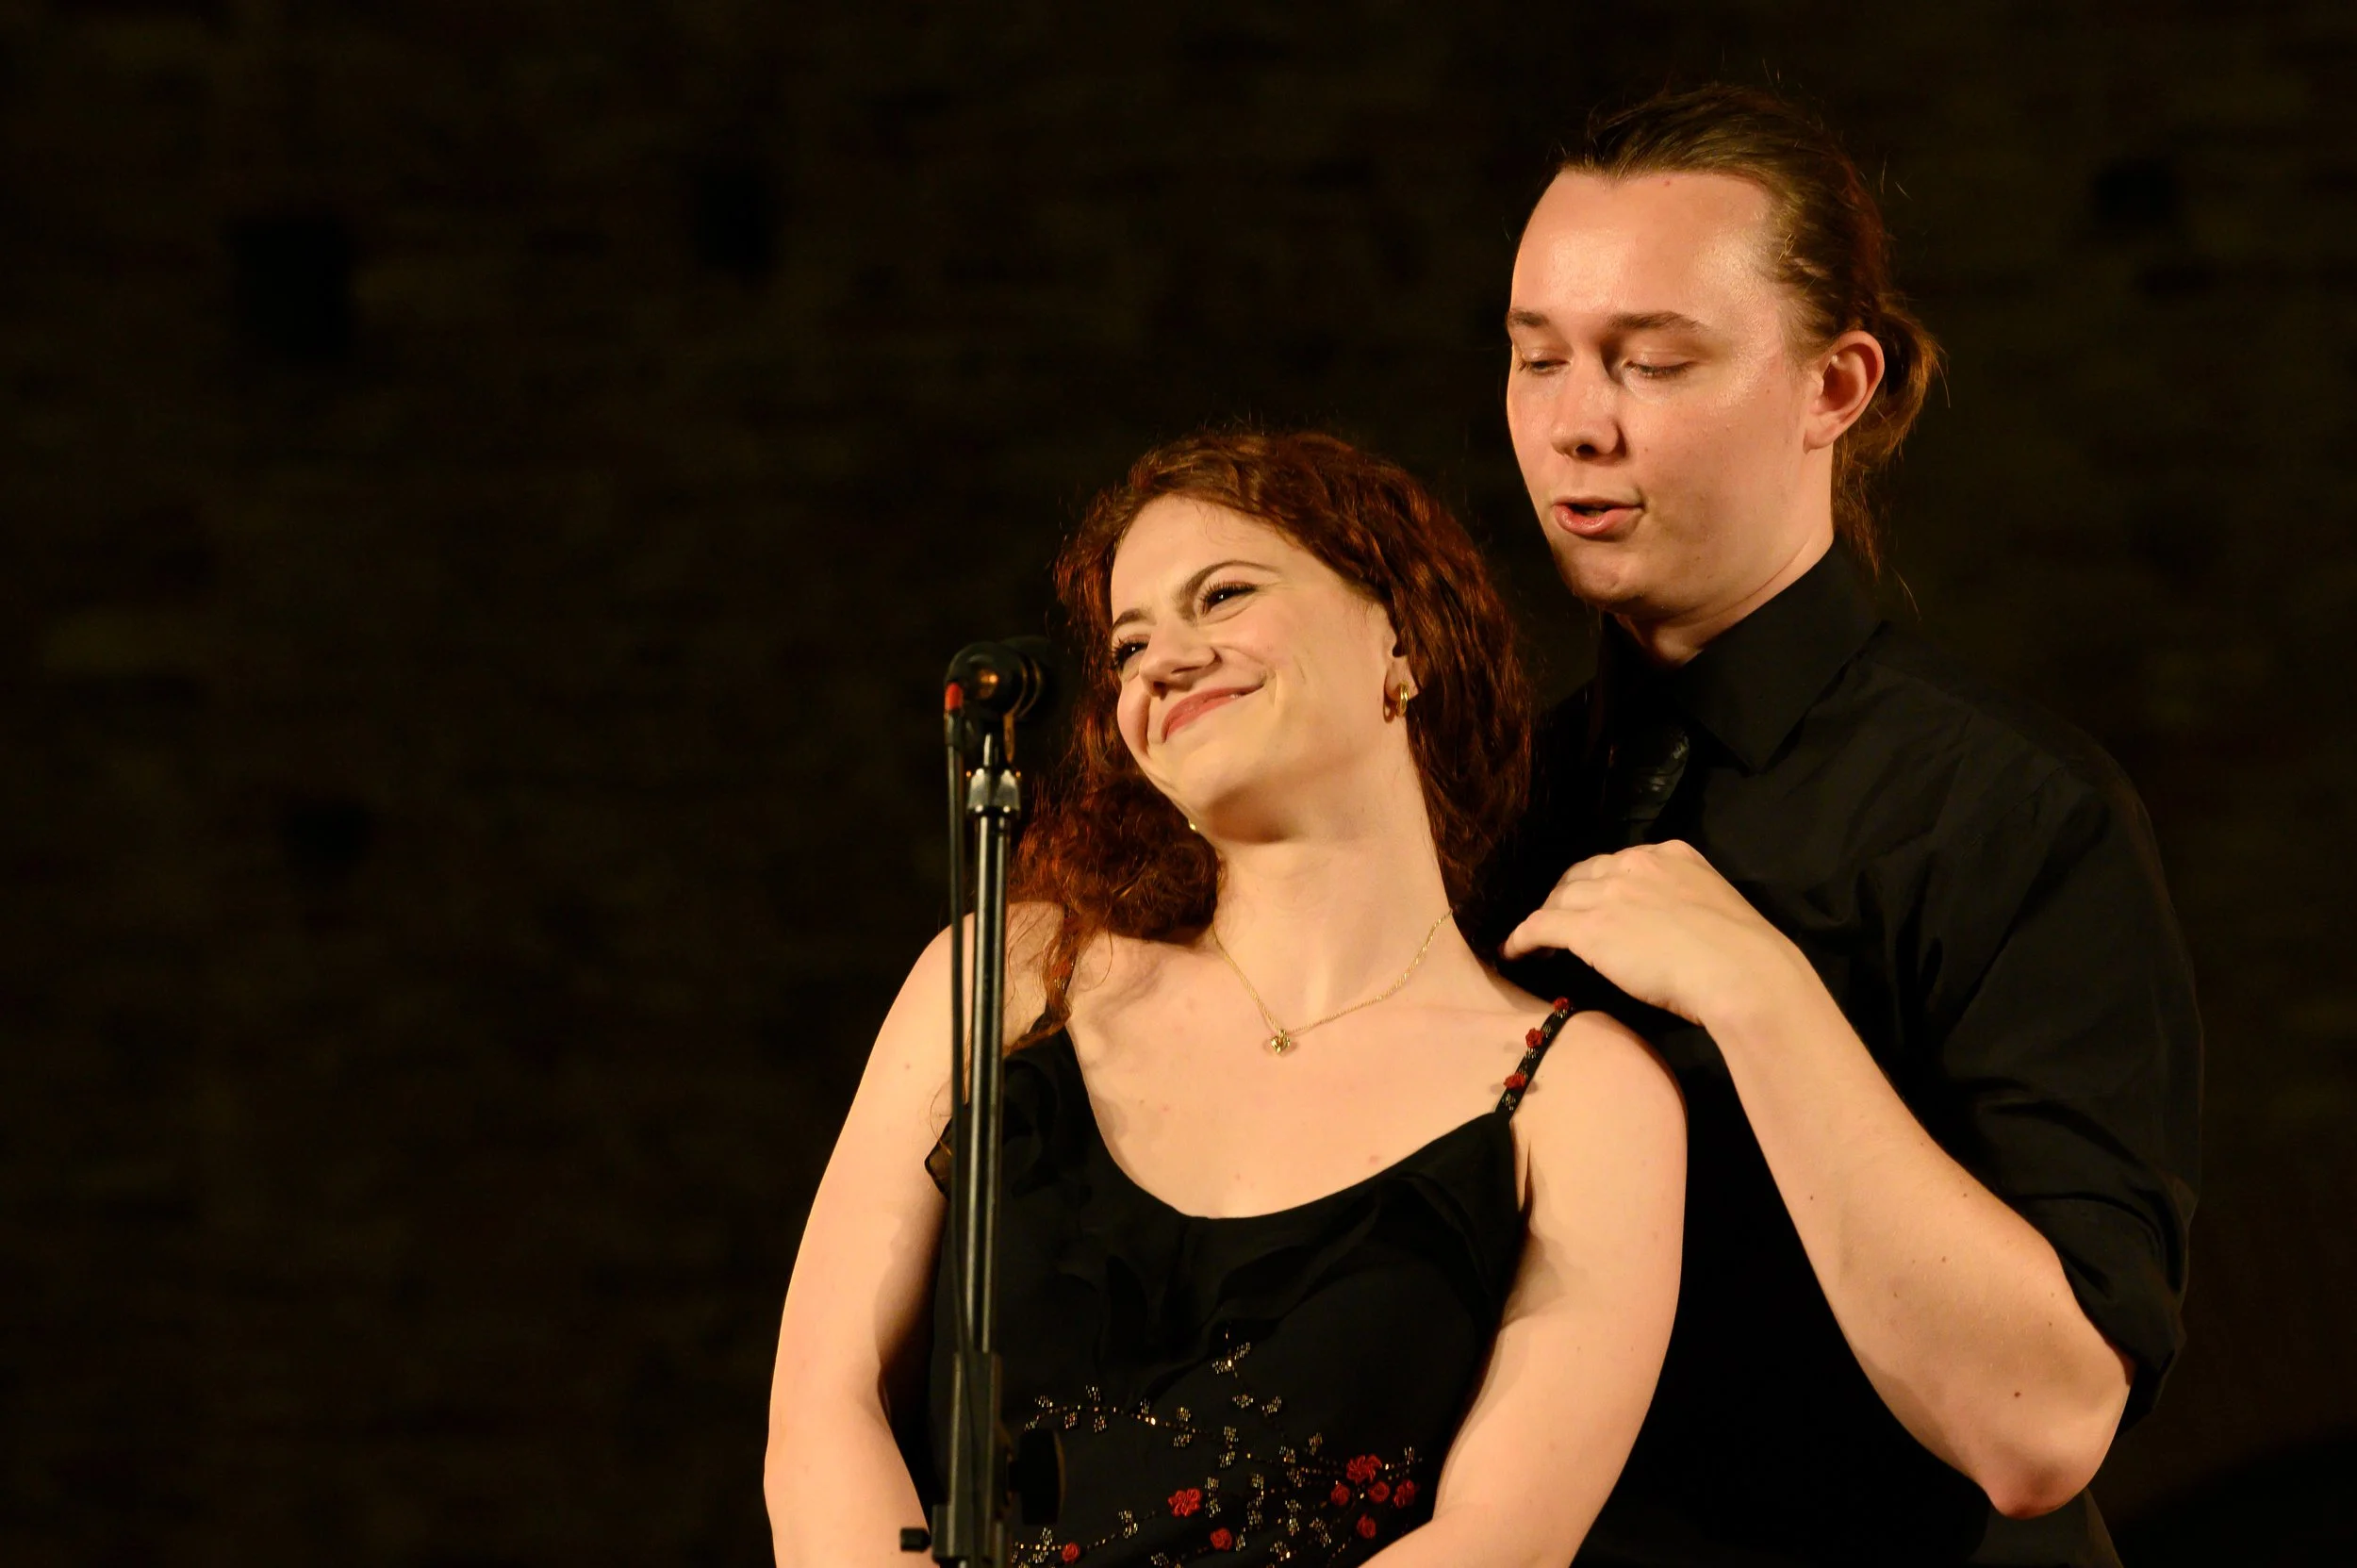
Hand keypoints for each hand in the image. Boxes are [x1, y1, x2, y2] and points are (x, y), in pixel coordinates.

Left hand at [1501, 841, 1798, 1027]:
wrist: (1742, 972)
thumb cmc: (1742, 955)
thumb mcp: (1714, 907)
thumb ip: (1685, 903)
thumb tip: (1672, 927)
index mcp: (1671, 854)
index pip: (1618, 864)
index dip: (1598, 884)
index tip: (1593, 904)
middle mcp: (1636, 863)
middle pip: (1582, 876)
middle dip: (1566, 897)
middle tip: (1558, 922)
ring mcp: (1610, 892)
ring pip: (1559, 900)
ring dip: (1546, 919)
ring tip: (1535, 940)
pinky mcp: (1589, 927)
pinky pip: (1539, 926)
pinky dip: (1521, 938)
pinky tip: (1512, 952)